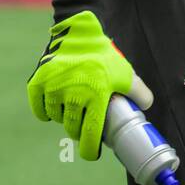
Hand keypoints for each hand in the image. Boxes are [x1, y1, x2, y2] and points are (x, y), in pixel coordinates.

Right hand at [26, 10, 152, 160]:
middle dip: (78, 130)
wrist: (78, 32)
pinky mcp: (38, 83)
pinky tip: (53, 106)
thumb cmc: (103, 54)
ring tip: (72, 108)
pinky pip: (40, 109)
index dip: (90, 149)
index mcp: (95, 96)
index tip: (91, 152)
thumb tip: (146, 106)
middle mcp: (72, 96)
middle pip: (72, 128)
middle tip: (83, 124)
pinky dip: (45, 111)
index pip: (90, 134)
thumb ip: (139, 92)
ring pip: (57, 118)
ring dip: (64, 118)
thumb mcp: (125, 72)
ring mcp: (53, 89)